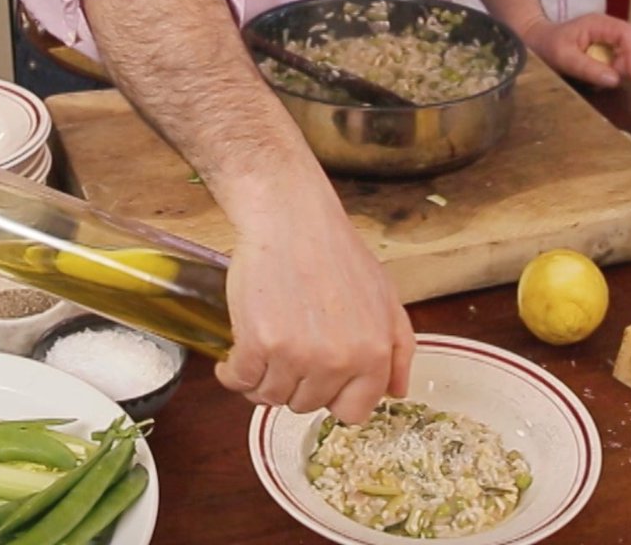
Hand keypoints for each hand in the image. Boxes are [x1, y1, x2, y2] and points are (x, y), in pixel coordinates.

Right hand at [215, 192, 415, 424]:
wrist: (290, 218)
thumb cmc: (335, 251)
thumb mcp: (385, 295)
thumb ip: (398, 347)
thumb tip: (397, 391)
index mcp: (373, 353)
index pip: (353, 412)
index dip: (333, 396)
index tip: (320, 380)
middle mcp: (338, 361)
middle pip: (308, 405)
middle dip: (297, 383)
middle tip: (289, 350)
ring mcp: (296, 355)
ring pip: (271, 397)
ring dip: (263, 380)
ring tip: (263, 350)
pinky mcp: (258, 343)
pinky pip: (239, 381)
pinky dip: (232, 373)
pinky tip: (234, 357)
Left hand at [521, 12, 630, 87]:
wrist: (532, 43)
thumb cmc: (545, 45)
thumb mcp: (563, 57)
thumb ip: (587, 67)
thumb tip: (615, 79)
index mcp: (598, 23)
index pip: (628, 33)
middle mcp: (606, 29)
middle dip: (626, 64)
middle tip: (612, 79)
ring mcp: (606, 39)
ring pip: (626, 55)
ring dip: (618, 70)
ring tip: (600, 78)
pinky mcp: (603, 51)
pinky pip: (616, 62)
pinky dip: (611, 72)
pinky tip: (596, 77)